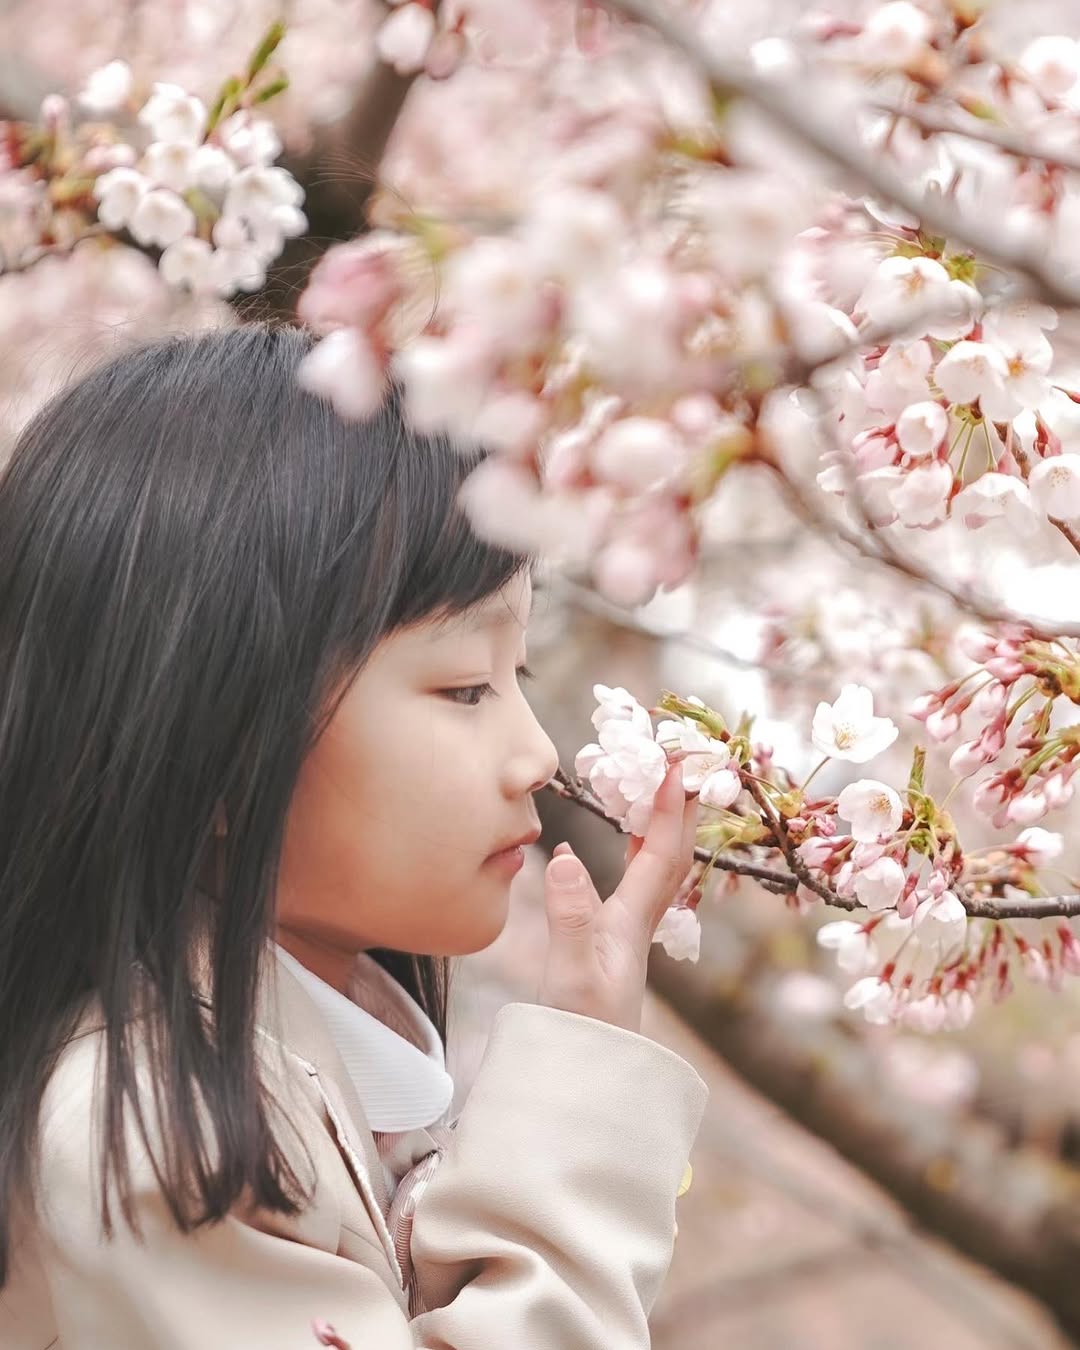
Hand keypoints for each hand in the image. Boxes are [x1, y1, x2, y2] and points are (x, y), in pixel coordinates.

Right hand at [537, 765, 697, 1034]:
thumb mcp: (571, 973)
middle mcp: (637, 925)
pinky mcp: (605, 951)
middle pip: (669, 856)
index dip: (670, 808)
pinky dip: (613, 865)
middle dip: (678, 810)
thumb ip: (570, 917)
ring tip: (650, 798)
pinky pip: (622, 891)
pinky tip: (578, 859)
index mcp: (633, 922)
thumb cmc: (582, 1031)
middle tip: (681, 766)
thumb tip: (566, 857)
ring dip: (655, 831)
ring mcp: (623, 938)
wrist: (587, 1080)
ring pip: (650, 873)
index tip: (677, 764)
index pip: (661, 853)